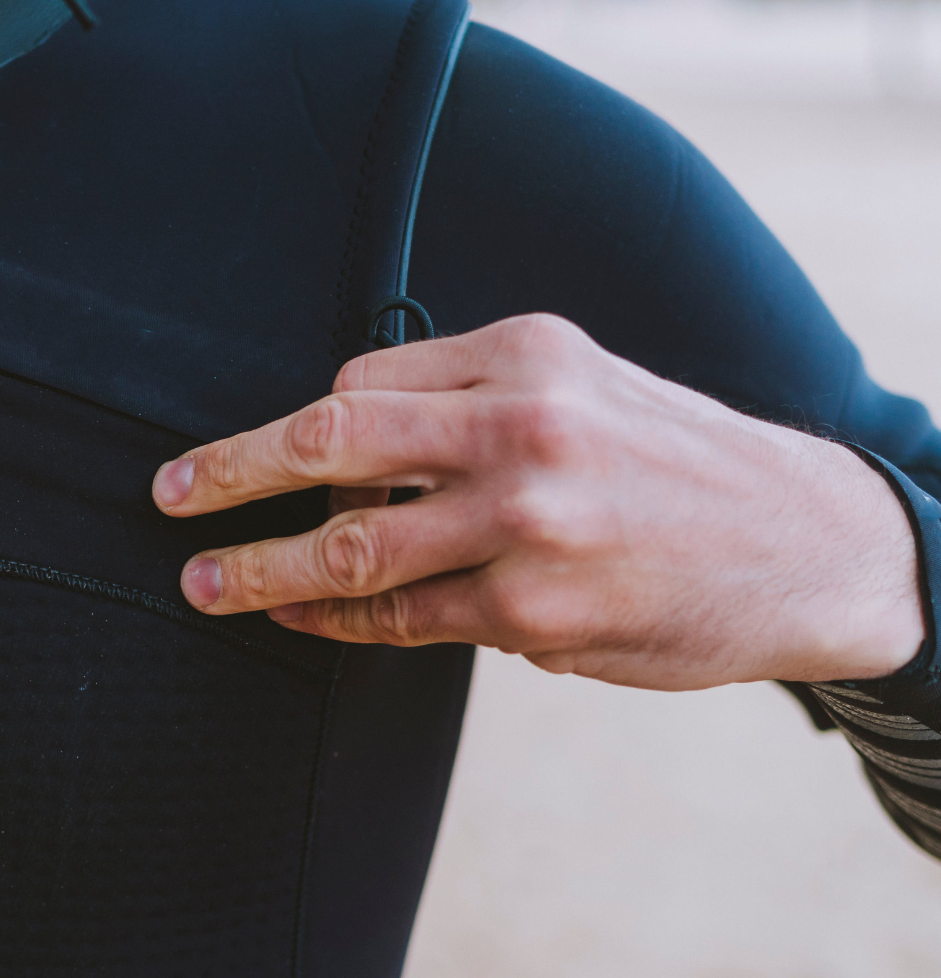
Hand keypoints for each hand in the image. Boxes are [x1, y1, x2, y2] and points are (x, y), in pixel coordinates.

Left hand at [151, 314, 922, 689]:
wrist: (809, 542)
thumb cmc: (679, 461)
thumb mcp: (584, 384)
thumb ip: (468, 398)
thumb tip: (346, 443)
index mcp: (523, 353)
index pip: (361, 380)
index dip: (293, 429)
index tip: (241, 456)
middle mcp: (518, 425)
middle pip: (329, 439)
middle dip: (229, 471)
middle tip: (168, 494)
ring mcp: (523, 520)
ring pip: (349, 548)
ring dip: (260, 570)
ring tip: (205, 583)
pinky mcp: (534, 607)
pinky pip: (402, 619)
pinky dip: (336, 624)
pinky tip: (298, 623)